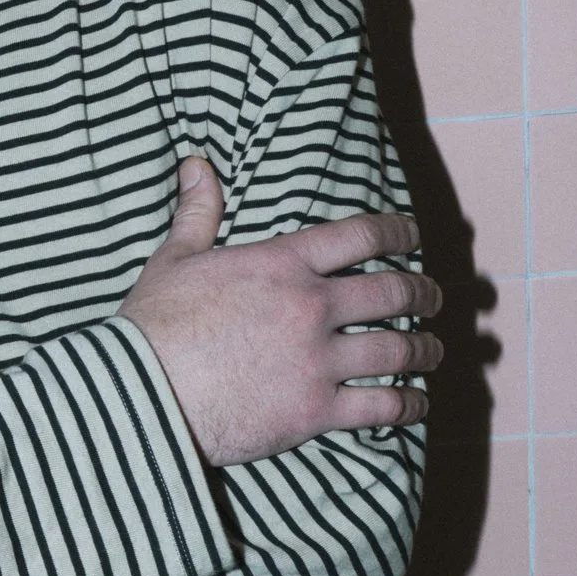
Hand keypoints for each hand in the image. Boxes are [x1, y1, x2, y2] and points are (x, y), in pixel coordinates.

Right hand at [118, 159, 441, 467]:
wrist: (142, 394)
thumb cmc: (153, 325)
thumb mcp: (173, 259)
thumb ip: (197, 212)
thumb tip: (195, 164)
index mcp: (281, 264)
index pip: (359, 236)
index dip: (396, 231)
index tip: (413, 236)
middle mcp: (310, 306)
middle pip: (392, 292)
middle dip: (423, 293)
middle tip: (434, 298)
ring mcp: (317, 360)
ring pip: (397, 350)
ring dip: (424, 350)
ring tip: (433, 352)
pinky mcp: (315, 411)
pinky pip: (381, 406)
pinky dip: (408, 405)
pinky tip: (417, 403)